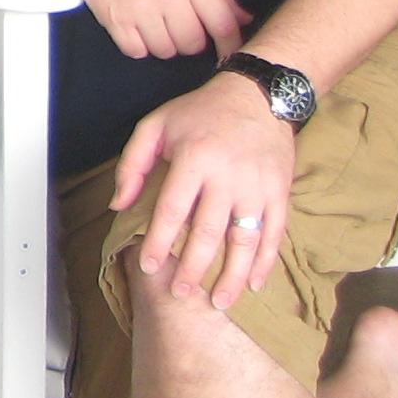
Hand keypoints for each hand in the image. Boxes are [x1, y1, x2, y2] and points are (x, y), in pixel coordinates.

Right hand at [70, 0, 247, 61]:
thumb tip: (243, 19)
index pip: (222, 25)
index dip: (229, 45)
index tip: (227, 53)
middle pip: (192, 43)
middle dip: (190, 40)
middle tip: (181, 28)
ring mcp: (140, 8)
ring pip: (164, 50)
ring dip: (164, 43)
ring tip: (157, 25)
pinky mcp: (115, 18)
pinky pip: (136, 50)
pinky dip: (139, 45)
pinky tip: (137, 29)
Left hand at [114, 68, 297, 308]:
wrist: (258, 96)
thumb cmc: (200, 112)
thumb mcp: (156, 125)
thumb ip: (132, 164)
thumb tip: (118, 205)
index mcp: (193, 159)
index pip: (173, 210)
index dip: (160, 241)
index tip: (149, 267)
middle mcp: (228, 176)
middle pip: (209, 231)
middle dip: (193, 267)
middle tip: (181, 293)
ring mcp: (257, 186)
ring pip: (245, 239)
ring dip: (232, 274)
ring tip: (219, 302)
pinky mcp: (280, 192)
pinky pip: (275, 233)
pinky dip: (265, 262)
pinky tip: (254, 283)